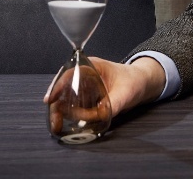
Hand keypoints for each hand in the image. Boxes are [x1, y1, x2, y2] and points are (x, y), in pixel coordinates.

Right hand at [42, 56, 165, 118]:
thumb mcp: (126, 92)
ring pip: (67, 98)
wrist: (142, 83)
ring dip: (60, 111)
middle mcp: (84, 75)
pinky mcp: (88, 97)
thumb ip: (114, 103)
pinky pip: (75, 105)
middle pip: (64, 88)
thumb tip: (100, 116)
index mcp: (91, 66)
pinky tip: (65, 124)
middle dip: (56, 105)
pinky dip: (69, 114)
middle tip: (54, 121)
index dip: (57, 86)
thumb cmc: (134, 81)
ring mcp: (85, 86)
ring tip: (57, 125)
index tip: (50, 99)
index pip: (69, 74)